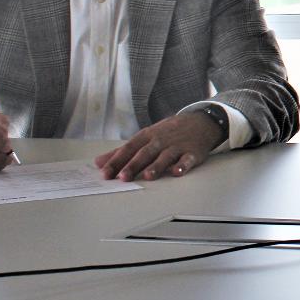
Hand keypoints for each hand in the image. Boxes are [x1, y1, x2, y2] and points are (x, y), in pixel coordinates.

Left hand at [94, 112, 223, 181]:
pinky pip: (187, 159)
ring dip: (156, 166)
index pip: (129, 149)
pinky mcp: (192, 152)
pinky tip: (177, 172)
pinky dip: (183, 165)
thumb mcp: (145, 137)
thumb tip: (99, 162)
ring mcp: (177, 146)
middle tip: (122, 177)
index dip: (117, 161)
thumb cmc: (169, 132)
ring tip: (148, 176)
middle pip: (145, 153)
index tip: (105, 173)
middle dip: (133, 165)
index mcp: (147, 137)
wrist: (200, 122)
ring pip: (165, 156)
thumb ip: (122, 151)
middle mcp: (160, 140)